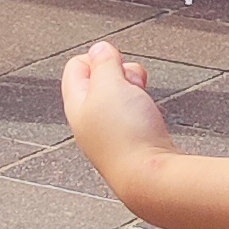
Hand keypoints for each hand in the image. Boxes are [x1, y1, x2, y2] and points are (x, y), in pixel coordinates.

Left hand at [60, 39, 171, 201]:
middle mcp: (89, 122)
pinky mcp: (130, 145)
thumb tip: (99, 49)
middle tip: (133, 84)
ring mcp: (109, 135)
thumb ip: (104, 63)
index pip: (77, 66)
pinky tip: (152, 119)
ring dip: (135, 91)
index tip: (118, 65)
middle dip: (121, 73)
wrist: (151, 179)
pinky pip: (134, 116)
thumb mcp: (111, 85)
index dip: (100, 57)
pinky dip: (144, 109)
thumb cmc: (128, 135)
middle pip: (101, 81)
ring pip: (120, 98)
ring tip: (144, 101)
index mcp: (77, 105)